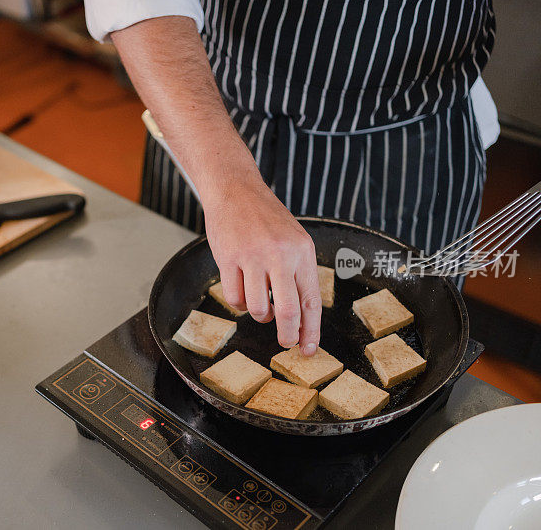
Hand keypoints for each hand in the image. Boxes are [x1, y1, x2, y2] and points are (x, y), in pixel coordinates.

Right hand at [204, 177, 320, 354]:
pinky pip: (235, 298)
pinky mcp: (229, 258)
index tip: (309, 349)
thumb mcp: (294, 240)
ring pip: (257, 308)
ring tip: (259, 303)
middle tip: (285, 343)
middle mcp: (280, 254)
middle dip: (287, 334)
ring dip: (259, 315)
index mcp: (302, 252)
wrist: (236, 190)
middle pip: (288, 310)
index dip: (311, 330)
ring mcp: (253, 256)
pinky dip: (238, 302)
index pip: (311, 300)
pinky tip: (241, 288)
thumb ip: (298, 272)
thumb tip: (301, 315)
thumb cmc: (265, 218)